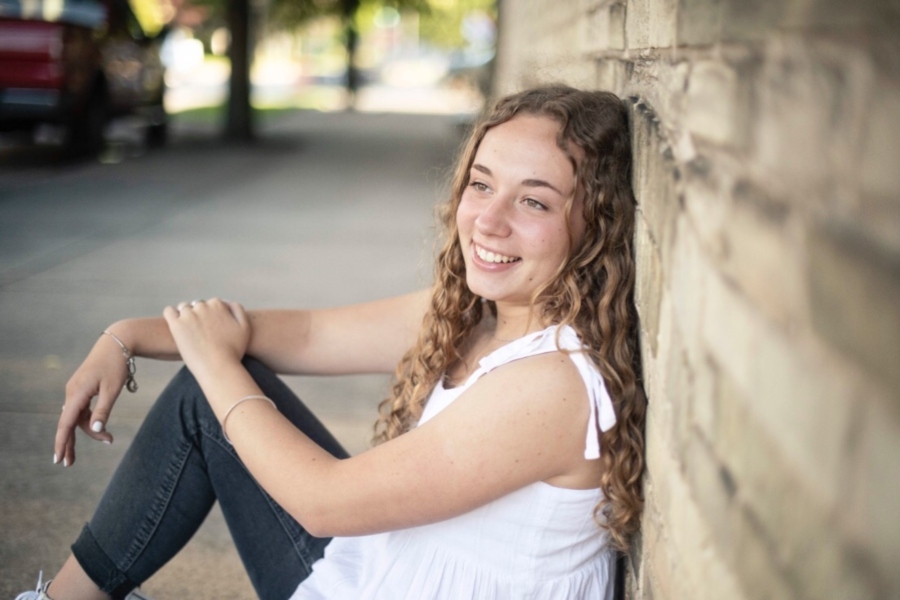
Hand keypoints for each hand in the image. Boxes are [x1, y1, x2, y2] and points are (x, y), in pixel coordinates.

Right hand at [56, 332, 128, 465]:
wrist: (117, 343)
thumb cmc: (116, 365)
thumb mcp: (113, 389)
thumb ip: (103, 410)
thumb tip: (94, 431)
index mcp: (77, 393)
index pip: (66, 423)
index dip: (61, 442)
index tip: (58, 459)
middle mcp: (72, 392)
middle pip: (69, 423)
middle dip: (69, 443)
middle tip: (70, 463)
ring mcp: (75, 390)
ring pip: (78, 417)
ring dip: (89, 430)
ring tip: (109, 440)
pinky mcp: (81, 388)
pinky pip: (81, 409)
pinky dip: (89, 420)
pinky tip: (99, 428)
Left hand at [163, 298, 249, 379]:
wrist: (219, 367)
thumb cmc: (234, 351)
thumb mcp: (245, 327)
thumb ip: (237, 309)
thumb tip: (226, 302)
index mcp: (218, 304)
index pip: (212, 303)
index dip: (212, 315)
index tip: (212, 327)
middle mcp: (203, 306)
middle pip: (197, 305)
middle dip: (198, 315)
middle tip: (200, 332)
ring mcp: (188, 315)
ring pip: (183, 307)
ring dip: (185, 316)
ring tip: (189, 331)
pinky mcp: (176, 325)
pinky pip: (169, 312)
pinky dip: (172, 314)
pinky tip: (176, 325)